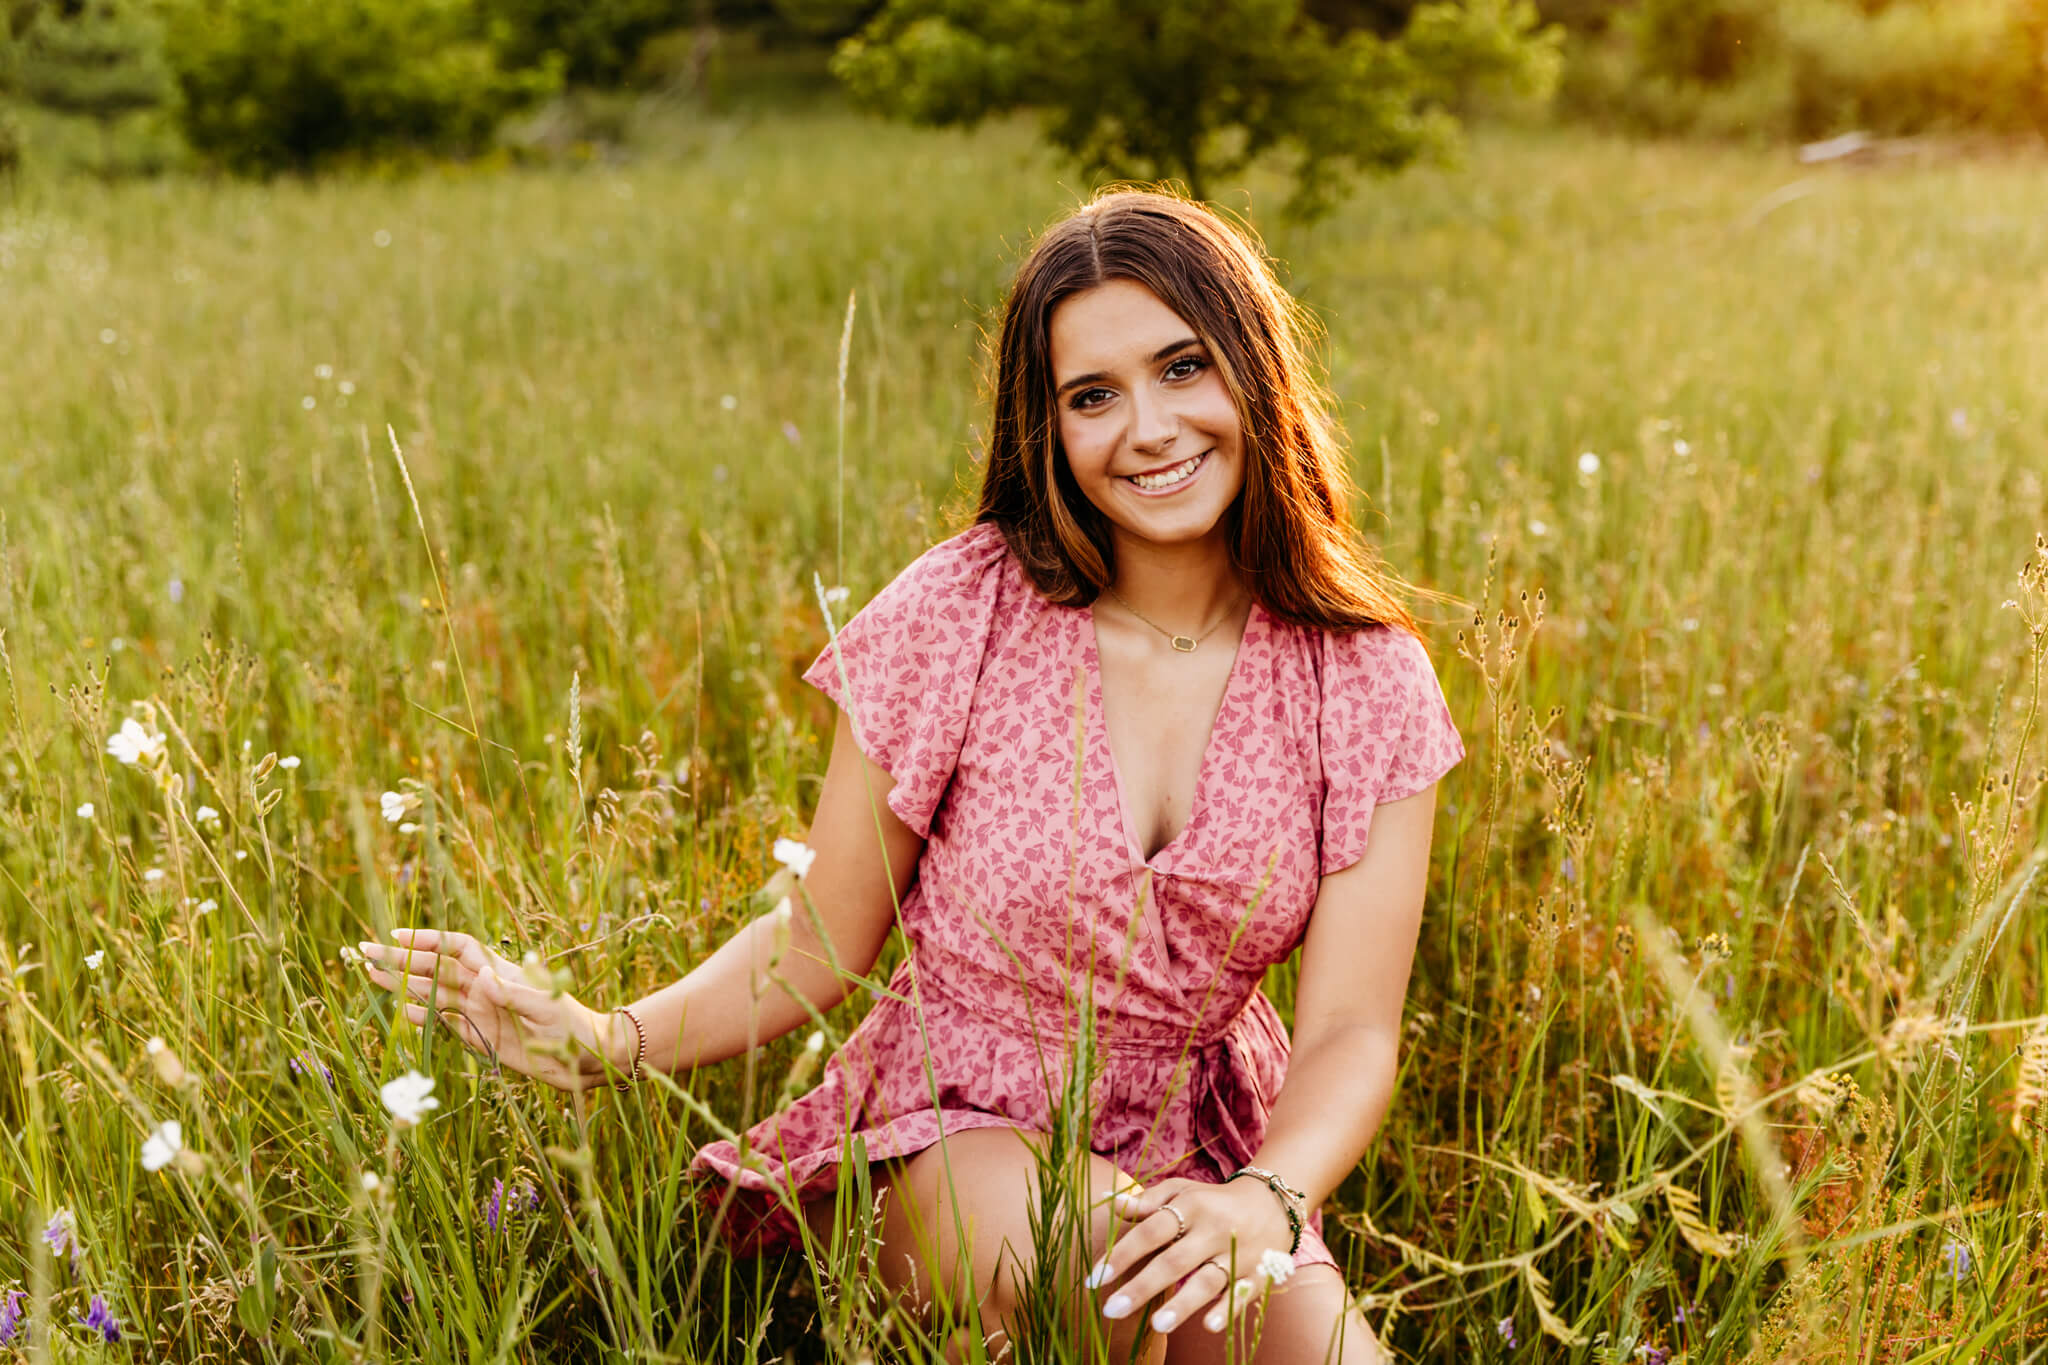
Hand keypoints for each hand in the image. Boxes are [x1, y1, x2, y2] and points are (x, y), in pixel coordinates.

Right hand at [358, 929, 611, 1091]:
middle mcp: (484, 987)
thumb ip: (512, 993)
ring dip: (403, 984)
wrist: (585, 1058)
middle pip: (435, 968)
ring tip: (370, 976)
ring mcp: (480, 1011)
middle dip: (401, 959)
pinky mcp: (480, 1035)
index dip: (428, 939)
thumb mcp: (545, 1006)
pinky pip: (443, 1022)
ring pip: (433, 993)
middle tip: (364, 952)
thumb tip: (481, 978)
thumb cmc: (572, 1027)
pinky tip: (400, 1010)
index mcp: (500, 971)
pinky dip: (421, 1016)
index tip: (396, 936)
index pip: (456, 947)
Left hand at [1086, 1177, 1297, 1335]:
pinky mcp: (1259, 1272)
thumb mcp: (1182, 1192)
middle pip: (1173, 1260)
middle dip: (1141, 1287)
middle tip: (1110, 1310)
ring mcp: (1238, 1252)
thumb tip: (1109, 1200)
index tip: (1095, 1278)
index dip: (1121, 1254)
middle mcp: (1214, 1229)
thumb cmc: (1213, 1200)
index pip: (1150, 1231)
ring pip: (1207, 1280)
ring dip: (1182, 1304)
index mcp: (1191, 1206)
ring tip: (1156, 1325)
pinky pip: (1242, 1293)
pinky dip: (1226, 1309)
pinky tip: (1208, 1326)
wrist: (1273, 1201)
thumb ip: (1147, 1201)